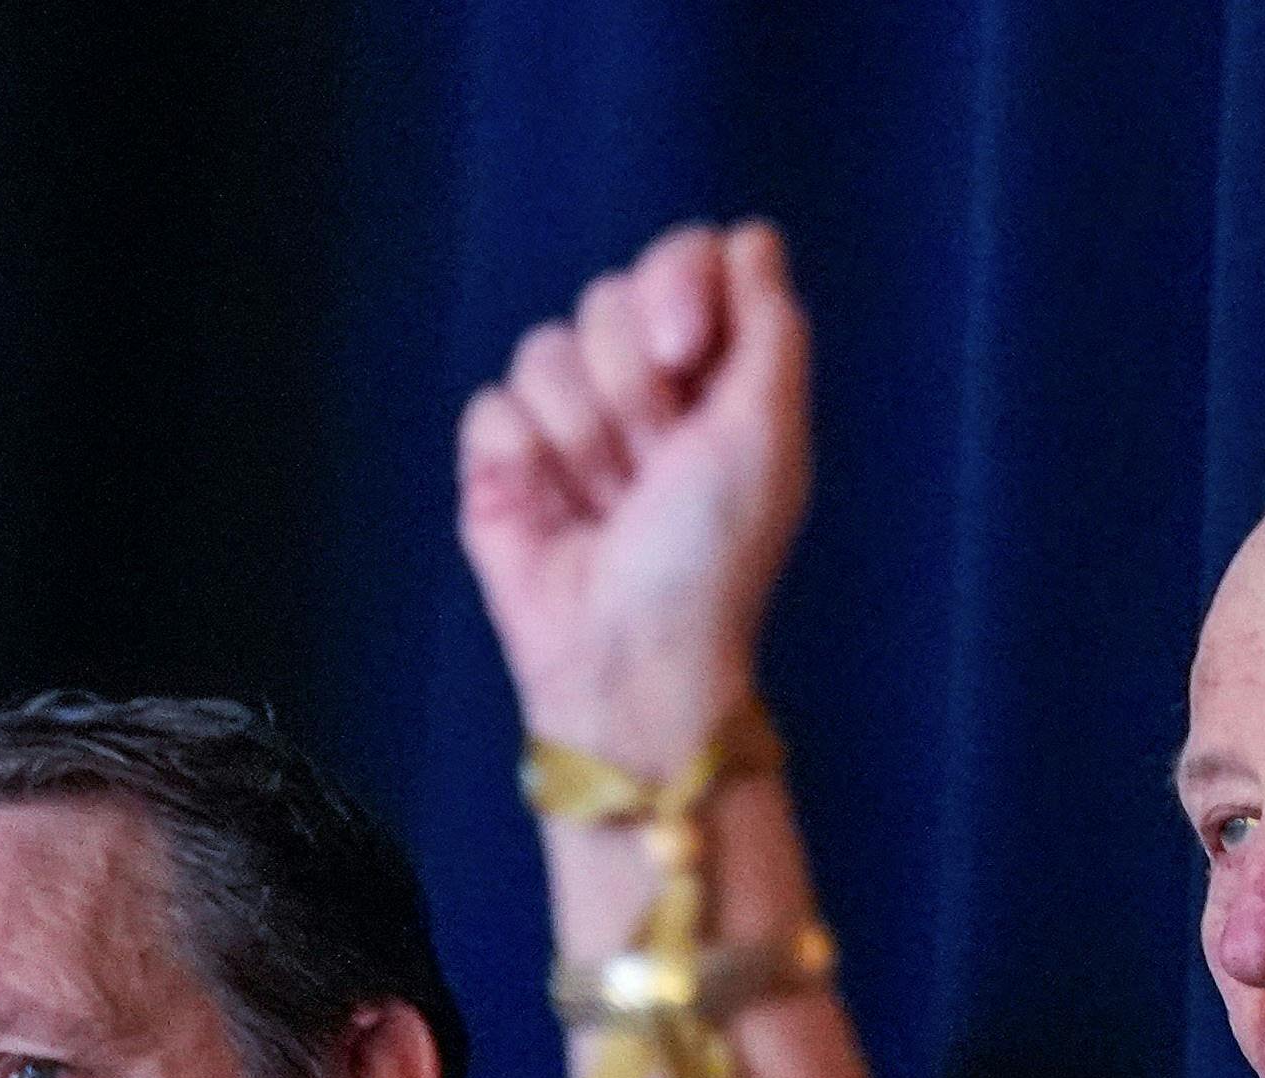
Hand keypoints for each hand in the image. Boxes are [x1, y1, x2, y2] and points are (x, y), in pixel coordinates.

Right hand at [457, 222, 811, 773]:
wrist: (628, 651)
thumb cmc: (712, 554)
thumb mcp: (768, 434)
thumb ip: (770, 328)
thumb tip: (752, 239)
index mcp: (718, 372)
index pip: (688, 257)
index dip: (677, 288)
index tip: (686, 353)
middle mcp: (644, 383)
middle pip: (611, 295)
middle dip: (634, 387)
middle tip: (659, 462)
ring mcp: (569, 417)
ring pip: (547, 347)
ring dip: (586, 436)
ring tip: (612, 501)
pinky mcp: (503, 456)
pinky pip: (493, 404)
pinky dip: (527, 462)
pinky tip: (556, 513)